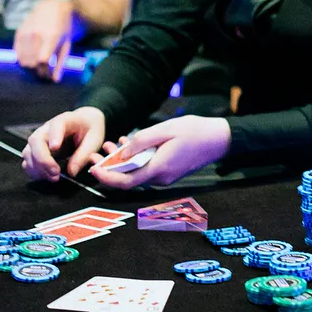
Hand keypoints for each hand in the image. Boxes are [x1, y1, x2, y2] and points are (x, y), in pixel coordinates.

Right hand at [13, 0, 75, 80]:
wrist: (53, 8)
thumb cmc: (64, 29)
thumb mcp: (66, 45)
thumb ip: (60, 63)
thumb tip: (55, 80)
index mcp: (50, 36)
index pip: (42, 60)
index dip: (45, 71)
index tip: (49, 75)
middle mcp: (35, 34)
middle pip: (31, 63)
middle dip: (38, 71)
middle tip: (44, 72)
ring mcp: (26, 32)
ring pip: (22, 60)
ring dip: (30, 67)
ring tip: (38, 65)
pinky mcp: (19, 32)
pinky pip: (17, 53)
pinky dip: (23, 59)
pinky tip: (31, 57)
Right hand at [22, 107, 106, 180]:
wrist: (85, 123)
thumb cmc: (90, 129)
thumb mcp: (94, 140)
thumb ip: (83, 155)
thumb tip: (71, 172)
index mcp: (65, 120)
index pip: (56, 125)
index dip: (54, 136)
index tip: (55, 148)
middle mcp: (47, 128)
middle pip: (36, 140)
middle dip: (43, 159)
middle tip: (56, 172)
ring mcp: (40, 139)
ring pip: (29, 152)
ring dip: (38, 168)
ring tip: (54, 177)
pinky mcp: (36, 149)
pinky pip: (28, 160)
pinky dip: (34, 171)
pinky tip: (47, 177)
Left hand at [87, 115, 230, 188]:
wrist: (219, 139)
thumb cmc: (194, 131)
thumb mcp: (165, 129)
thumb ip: (141, 142)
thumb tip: (121, 153)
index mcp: (158, 169)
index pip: (125, 181)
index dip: (106, 177)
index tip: (92, 168)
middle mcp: (161, 178)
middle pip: (128, 178)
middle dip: (109, 167)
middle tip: (94, 153)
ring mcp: (165, 177)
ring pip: (136, 173)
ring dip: (121, 161)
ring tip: (110, 144)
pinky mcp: (169, 172)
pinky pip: (146, 169)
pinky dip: (134, 160)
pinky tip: (129, 144)